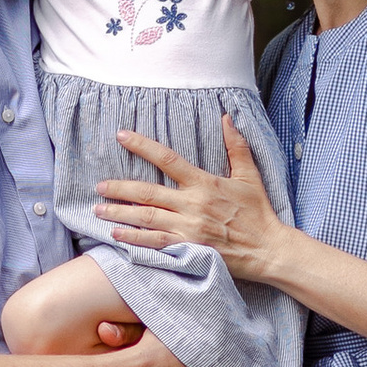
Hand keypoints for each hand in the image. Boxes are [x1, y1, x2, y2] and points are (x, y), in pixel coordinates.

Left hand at [98, 118, 291, 281]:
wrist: (268, 249)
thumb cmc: (258, 212)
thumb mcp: (249, 175)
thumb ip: (236, 145)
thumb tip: (226, 117)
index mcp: (204, 183)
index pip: (167, 159)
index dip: (142, 146)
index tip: (122, 136)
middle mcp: (192, 205)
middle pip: (147, 192)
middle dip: (119, 188)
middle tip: (98, 186)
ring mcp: (188, 229)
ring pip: (146, 218)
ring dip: (119, 213)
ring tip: (98, 209)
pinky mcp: (188, 249)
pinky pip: (155, 243)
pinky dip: (133, 238)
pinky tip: (117, 234)